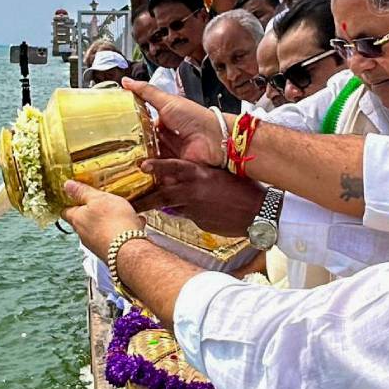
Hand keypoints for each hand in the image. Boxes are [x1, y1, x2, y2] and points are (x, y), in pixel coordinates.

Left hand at [60, 180, 144, 259]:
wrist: (130, 249)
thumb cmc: (113, 221)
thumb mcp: (98, 199)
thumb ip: (83, 192)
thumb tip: (67, 185)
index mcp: (77, 219)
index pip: (65, 211)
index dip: (70, 203)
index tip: (74, 196)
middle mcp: (83, 234)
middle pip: (83, 221)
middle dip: (92, 212)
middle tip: (101, 202)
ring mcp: (96, 245)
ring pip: (100, 229)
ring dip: (108, 221)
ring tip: (122, 212)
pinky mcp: (110, 251)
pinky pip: (114, 237)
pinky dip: (122, 230)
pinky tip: (135, 223)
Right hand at [122, 78, 224, 166]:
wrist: (214, 138)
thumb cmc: (193, 117)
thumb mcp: (167, 101)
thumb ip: (146, 92)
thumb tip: (125, 81)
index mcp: (165, 122)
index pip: (143, 127)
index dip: (130, 130)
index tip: (112, 132)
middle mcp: (166, 139)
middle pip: (144, 145)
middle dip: (132, 149)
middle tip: (113, 152)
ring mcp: (170, 155)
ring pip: (149, 159)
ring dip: (138, 161)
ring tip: (120, 164)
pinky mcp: (174, 169)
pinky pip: (158, 172)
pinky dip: (149, 172)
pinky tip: (135, 173)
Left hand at [135, 159, 264, 235]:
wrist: (259, 212)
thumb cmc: (243, 189)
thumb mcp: (219, 175)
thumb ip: (199, 176)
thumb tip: (183, 178)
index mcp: (200, 174)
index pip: (173, 167)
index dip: (156, 166)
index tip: (140, 166)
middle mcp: (194, 191)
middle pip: (162, 195)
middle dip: (144, 199)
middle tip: (128, 202)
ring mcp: (196, 209)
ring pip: (171, 207)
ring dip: (158, 207)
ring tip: (140, 209)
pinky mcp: (200, 222)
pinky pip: (187, 216)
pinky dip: (184, 213)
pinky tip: (184, 212)